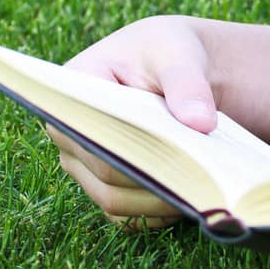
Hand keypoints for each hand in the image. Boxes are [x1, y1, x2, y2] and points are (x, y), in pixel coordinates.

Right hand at [47, 15, 218, 231]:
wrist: (174, 68)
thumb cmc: (167, 54)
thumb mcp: (179, 55)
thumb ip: (188, 84)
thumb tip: (200, 124)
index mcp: (73, 89)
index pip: (94, 131)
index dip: (130, 148)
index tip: (174, 155)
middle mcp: (68, 130)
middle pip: (105, 172)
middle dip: (153, 177)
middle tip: (200, 178)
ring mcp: (83, 162)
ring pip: (113, 200)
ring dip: (157, 200)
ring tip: (198, 191)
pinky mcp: (104, 184)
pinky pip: (124, 214)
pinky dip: (156, 212)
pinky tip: (188, 201)